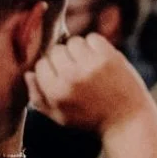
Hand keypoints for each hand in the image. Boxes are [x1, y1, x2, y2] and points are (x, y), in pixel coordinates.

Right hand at [25, 33, 147, 133]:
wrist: (128, 119)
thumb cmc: (91, 119)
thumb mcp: (60, 117)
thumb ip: (38, 97)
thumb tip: (28, 73)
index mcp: (56, 92)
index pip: (40, 64)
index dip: (50, 69)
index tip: (62, 76)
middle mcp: (72, 77)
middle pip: (55, 51)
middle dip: (64, 59)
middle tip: (77, 71)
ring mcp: (91, 65)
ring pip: (73, 41)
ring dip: (79, 50)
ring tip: (88, 65)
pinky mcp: (109, 56)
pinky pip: (93, 38)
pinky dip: (95, 46)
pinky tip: (100, 59)